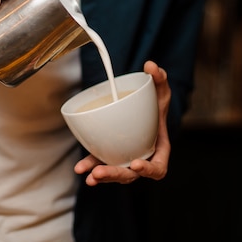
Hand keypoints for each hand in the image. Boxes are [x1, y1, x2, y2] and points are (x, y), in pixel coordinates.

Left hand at [74, 60, 171, 185]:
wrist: (144, 109)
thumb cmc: (156, 104)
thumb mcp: (161, 90)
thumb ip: (160, 78)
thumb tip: (151, 66)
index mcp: (159, 149)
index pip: (158, 168)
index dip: (148, 169)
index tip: (136, 163)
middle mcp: (143, 158)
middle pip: (131, 175)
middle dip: (115, 174)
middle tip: (100, 172)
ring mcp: (126, 159)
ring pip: (116, 173)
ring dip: (102, 175)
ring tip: (88, 174)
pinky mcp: (112, 155)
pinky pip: (102, 163)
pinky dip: (91, 166)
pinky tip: (80, 169)